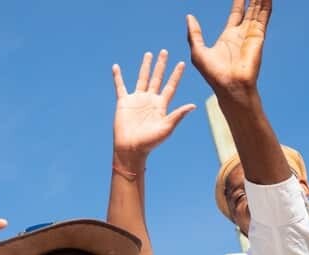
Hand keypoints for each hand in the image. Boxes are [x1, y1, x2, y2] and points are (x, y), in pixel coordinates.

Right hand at [112, 50, 195, 164]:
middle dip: (161, 65)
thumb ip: (178, 115)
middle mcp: (150, 100)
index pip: (170, 86)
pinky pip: (120, 86)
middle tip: (165, 52)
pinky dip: (117, 77)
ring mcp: (137, 100)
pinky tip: (115, 67)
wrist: (131, 149)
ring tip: (148, 54)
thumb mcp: (166, 128)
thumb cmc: (150, 142)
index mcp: (161, 105)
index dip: (176, 75)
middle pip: (157, 78)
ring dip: (145, 66)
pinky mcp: (124, 102)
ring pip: (142, 78)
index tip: (181, 63)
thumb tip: (193, 105)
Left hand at [186, 0, 270, 100]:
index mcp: (229, 36)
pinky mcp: (258, 36)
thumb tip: (189, 16)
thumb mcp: (198, 52)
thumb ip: (194, 34)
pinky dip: (266, 4)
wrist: (230, 86)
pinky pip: (263, 16)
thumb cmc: (213, 74)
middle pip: (250, 9)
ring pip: (258, 10)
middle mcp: (242, 33)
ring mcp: (251, 34)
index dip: (239, 1)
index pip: (236, 13)